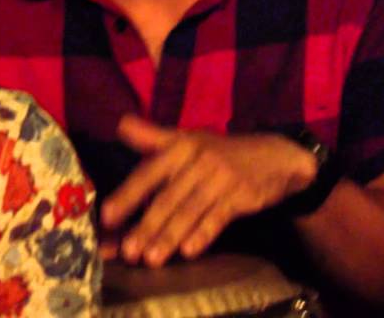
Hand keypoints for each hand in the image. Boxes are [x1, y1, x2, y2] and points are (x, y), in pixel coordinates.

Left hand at [100, 115, 317, 266]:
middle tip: (127, 251)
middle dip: (146, 226)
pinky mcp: (242, 196)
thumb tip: (120, 125)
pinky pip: (218, 218)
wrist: (276, 156)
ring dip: (169, 237)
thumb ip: (152, 139)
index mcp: (180, 147)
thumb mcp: (187, 139)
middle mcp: (198, 161)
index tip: (107, 217)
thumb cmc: (220, 152)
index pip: (148, 173)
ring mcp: (221, 179)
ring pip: (189, 211)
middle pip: (167, 198)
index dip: (127, 195)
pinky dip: (203, 235)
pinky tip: (188, 252)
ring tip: (150, 259)